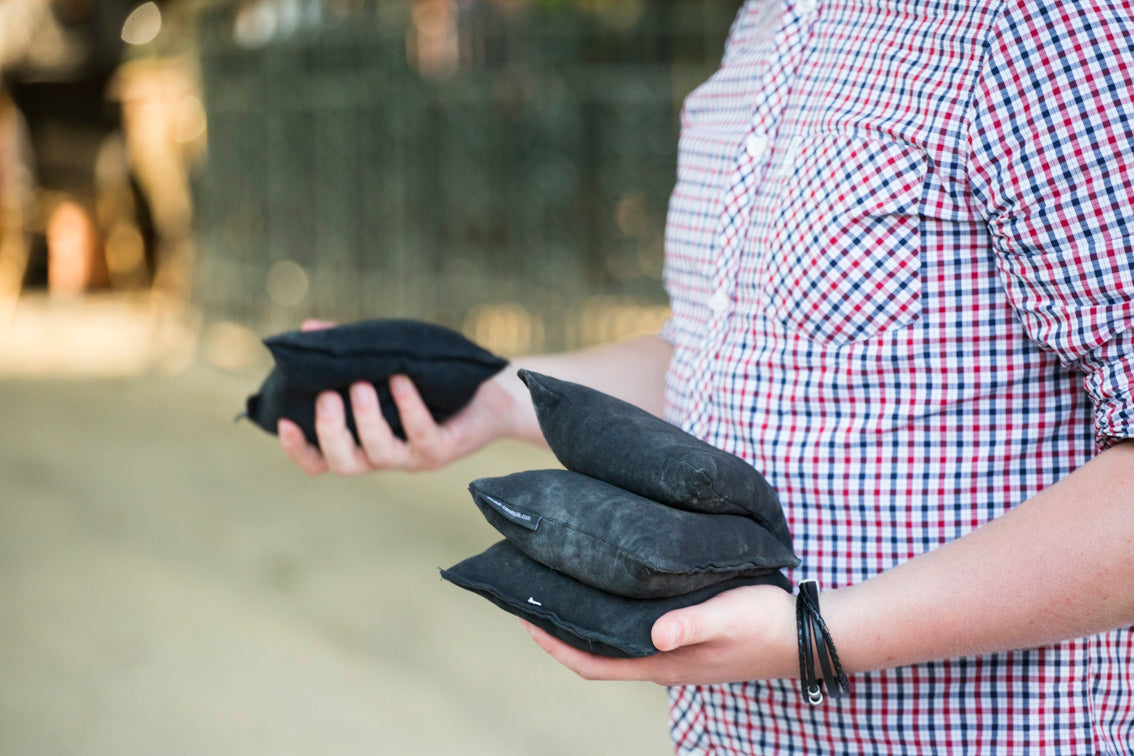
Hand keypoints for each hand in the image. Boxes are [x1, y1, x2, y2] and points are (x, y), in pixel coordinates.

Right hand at [277, 319, 525, 474]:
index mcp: (362, 441)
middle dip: (330, 432)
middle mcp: (384, 455)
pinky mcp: (441, 451)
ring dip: (366, 419)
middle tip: (328, 395)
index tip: (284, 421)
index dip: (298, 449)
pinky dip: (408, 406)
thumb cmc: (431, 379)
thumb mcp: (384, 361)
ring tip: (361, 384)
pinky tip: (401, 379)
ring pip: (378, 454)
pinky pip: (421, 434)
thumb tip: (309, 328)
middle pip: (343, 463)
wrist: (489, 391)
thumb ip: (348, 351)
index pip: (320, 460)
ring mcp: (412, 457)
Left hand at [521, 584, 798, 685]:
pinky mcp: (690, 639)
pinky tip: (615, 590)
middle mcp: (662, 662)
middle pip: (595, 655)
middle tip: (532, 593)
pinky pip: (637, 632)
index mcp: (663, 663)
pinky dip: (615, 615)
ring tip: (564, 586)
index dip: (553, 644)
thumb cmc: (769, 624)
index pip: (592, 663)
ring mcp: (676, 654)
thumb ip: (692, 624)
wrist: (810, 635)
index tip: (523, 616)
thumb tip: (655, 636)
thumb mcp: (730, 615)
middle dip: (560, 630)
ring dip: (586, 621)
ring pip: (615, 643)